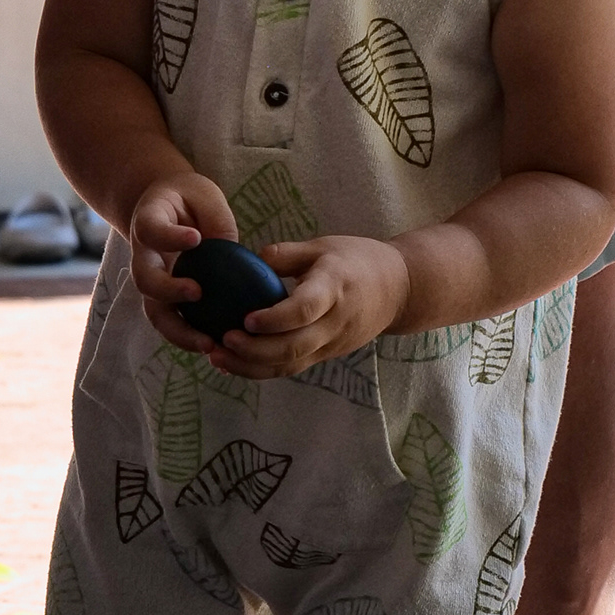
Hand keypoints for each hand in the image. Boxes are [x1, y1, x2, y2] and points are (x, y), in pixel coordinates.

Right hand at [131, 174, 237, 346]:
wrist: (163, 207)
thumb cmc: (188, 199)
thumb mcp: (204, 196)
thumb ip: (216, 221)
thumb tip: (233, 252)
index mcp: (148, 222)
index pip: (152, 230)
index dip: (169, 236)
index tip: (194, 238)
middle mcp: (143, 256)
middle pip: (144, 280)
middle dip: (168, 290)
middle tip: (197, 293)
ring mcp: (152, 281)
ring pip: (155, 312)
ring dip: (179, 331)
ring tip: (208, 344)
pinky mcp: (164, 300)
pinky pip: (172, 323)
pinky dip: (190, 339)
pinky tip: (216, 349)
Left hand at [204, 233, 409, 377]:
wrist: (398, 289)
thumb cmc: (357, 260)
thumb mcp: (324, 246)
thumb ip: (288, 253)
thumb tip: (250, 258)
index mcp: (335, 288)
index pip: (306, 309)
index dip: (275, 319)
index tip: (245, 318)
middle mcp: (335, 321)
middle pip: (295, 346)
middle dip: (254, 350)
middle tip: (220, 341)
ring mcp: (332, 343)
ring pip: (291, 364)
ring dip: (251, 366)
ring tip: (216, 357)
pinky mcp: (326, 354)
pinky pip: (292, 367)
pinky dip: (261, 369)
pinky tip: (232, 362)